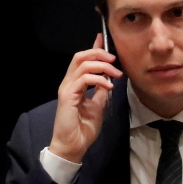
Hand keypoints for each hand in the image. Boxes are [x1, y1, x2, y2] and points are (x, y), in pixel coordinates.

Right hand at [49, 34, 121, 163]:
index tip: (102, 38)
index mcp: (75, 84)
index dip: (93, 48)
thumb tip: (109, 80)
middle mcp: (69, 83)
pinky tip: (109, 86)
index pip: (83, 60)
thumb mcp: (98, 106)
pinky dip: (99, 79)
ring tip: (115, 75)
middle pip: (80, 57)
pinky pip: (84, 79)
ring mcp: (67, 88)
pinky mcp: (67, 96)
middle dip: (98, 53)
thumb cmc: (83, 128)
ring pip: (82, 64)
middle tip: (114, 60)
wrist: (73, 145)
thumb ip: (101, 92)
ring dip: (102, 66)